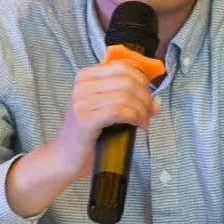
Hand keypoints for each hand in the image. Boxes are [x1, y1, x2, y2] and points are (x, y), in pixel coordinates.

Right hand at [53, 60, 159, 179]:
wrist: (66, 157)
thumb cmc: (89, 134)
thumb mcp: (108, 110)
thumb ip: (130, 101)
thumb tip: (157, 101)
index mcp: (86, 76)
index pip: (122, 67)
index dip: (142, 80)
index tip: (147, 97)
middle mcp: (81, 85)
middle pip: (127, 80)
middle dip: (145, 97)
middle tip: (149, 113)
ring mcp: (81, 102)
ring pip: (126, 96)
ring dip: (142, 110)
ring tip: (144, 122)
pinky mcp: (85, 120)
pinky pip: (119, 111)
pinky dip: (135, 117)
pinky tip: (138, 125)